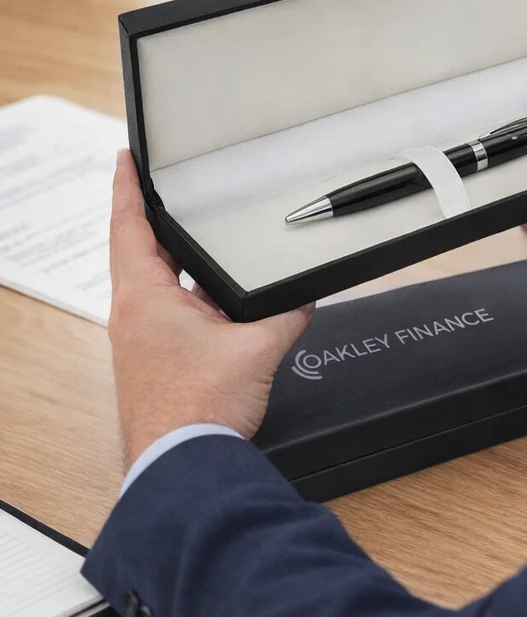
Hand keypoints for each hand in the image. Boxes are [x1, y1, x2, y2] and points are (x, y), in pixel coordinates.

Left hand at [107, 151, 313, 469]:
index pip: (129, 227)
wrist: (184, 463)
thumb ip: (287, 313)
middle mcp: (135, 315)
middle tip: (163, 187)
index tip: (125, 160)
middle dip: (151, 216)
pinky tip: (217, 298)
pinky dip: (188, 293)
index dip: (127, 188)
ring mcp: (143, 339)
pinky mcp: (156, 359)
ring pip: (155, 282)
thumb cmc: (200, 409)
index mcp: (145, 298)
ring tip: (196, 235)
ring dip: (172, 258)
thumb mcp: (257, 347)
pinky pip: (169, 310)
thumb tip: (306, 296)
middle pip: (138, 250)